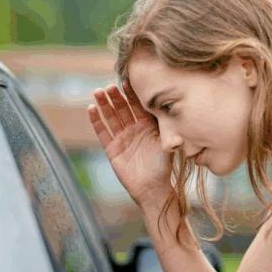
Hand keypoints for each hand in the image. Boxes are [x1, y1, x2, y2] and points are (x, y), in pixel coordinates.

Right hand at [87, 82, 173, 208]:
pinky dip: (97, 121)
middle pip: (122, 109)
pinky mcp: (112, 149)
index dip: (132, 95)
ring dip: (104, 105)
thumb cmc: (162, 167)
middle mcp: (133, 129)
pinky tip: (91, 109)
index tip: (127, 82)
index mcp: (147, 126)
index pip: (138, 106)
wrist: (153, 188)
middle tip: (109, 86)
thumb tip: (179, 119)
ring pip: (111, 117)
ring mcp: (122, 138)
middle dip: (116, 97)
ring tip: (98, 92)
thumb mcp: (168, 147)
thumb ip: (171, 133)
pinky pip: (102, 132)